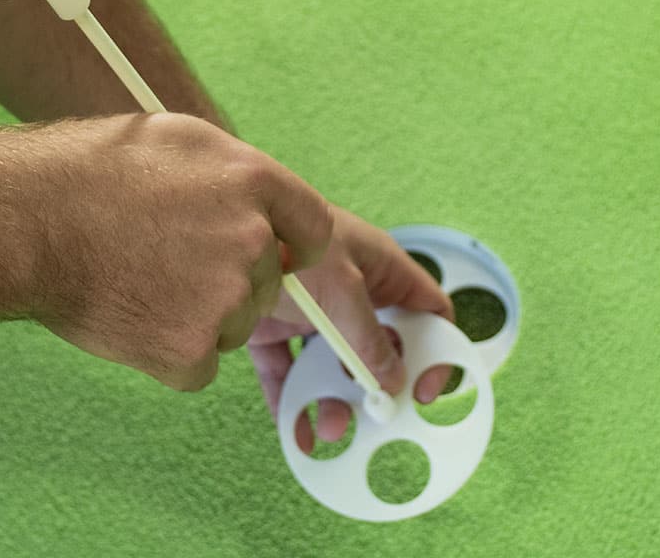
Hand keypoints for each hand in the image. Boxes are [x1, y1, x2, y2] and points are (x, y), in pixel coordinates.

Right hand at [23, 113, 332, 391]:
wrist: (25, 221)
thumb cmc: (87, 172)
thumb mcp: (175, 137)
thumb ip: (235, 174)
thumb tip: (263, 207)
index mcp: (253, 181)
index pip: (314, 229)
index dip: (295, 247)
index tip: (278, 256)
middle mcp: (252, 240)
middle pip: (267, 284)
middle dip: (230, 280)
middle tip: (165, 262)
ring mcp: (225, 299)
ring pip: (235, 325)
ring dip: (200, 317)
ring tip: (140, 282)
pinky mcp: (191, 351)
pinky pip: (200, 365)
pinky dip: (170, 354)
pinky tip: (131, 317)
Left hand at [247, 207, 454, 452]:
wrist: (222, 228)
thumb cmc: (291, 241)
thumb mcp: (344, 289)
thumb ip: (370, 337)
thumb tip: (392, 381)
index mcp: (381, 270)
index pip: (428, 310)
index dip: (437, 350)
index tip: (426, 391)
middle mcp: (351, 292)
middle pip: (379, 348)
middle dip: (378, 388)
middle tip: (376, 419)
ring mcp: (312, 310)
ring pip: (332, 366)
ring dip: (334, 402)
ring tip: (330, 430)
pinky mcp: (274, 326)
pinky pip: (288, 371)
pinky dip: (291, 402)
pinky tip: (294, 431)